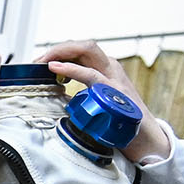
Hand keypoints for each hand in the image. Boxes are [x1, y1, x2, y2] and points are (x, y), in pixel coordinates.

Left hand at [31, 40, 171, 161]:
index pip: (79, 50)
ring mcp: (114, 77)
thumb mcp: (96, 101)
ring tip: (43, 61)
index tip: (38, 63)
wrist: (146, 138)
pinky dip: (72, 69)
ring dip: (61, 53)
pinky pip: (91, 74)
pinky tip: (56, 68)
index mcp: (105, 69)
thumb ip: (79, 94)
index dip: (58, 51)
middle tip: (36, 61)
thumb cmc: (119, 122)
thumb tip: (52, 97)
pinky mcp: (115, 91)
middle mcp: (110, 67)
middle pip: (82, 45)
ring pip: (87, 51)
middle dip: (56, 48)